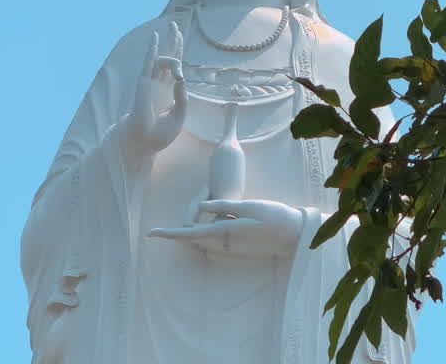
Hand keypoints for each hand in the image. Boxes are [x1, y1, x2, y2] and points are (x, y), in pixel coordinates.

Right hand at [123, 22, 186, 156]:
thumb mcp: (180, 115)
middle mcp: (159, 84)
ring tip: (178, 55)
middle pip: (167, 57)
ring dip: (172, 51)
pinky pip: (148, 63)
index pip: (174, 68)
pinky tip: (155, 37)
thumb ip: (182, 96)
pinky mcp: (143, 84)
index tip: (179, 37)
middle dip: (172, 41)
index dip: (178, 53)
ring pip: (163, 59)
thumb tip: (182, 78)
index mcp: (168, 91)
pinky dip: (151, 50)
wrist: (145, 143)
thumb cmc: (161, 133)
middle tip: (175, 24)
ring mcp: (150, 83)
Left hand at [148, 199, 304, 256]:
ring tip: (211, 198)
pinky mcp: (236, 250)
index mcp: (224, 232)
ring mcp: (230, 250)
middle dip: (186, 221)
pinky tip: (220, 215)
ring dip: (198, 225)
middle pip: (192, 237)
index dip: (169, 233)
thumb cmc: (274, 216)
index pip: (189, 233)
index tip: (152, 233)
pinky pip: (213, 242)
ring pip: (202, 240)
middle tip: (201, 194)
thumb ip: (222, 206)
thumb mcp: (248, 205)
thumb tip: (199, 207)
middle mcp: (224, 244)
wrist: (294, 236)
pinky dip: (208, 230)